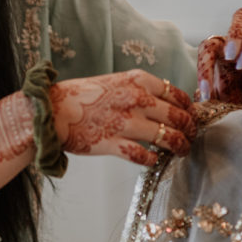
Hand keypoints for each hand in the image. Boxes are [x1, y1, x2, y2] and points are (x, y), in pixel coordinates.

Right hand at [51, 69, 195, 167]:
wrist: (50, 110)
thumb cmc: (80, 97)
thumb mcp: (114, 81)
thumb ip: (139, 89)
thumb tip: (164, 100)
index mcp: (136, 80)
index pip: (175, 93)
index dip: (188, 108)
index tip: (191, 116)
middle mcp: (134, 99)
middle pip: (176, 116)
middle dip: (190, 129)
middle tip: (191, 137)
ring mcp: (124, 122)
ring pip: (166, 137)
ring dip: (178, 146)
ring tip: (181, 151)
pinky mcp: (111, 143)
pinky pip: (142, 155)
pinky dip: (152, 160)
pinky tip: (154, 160)